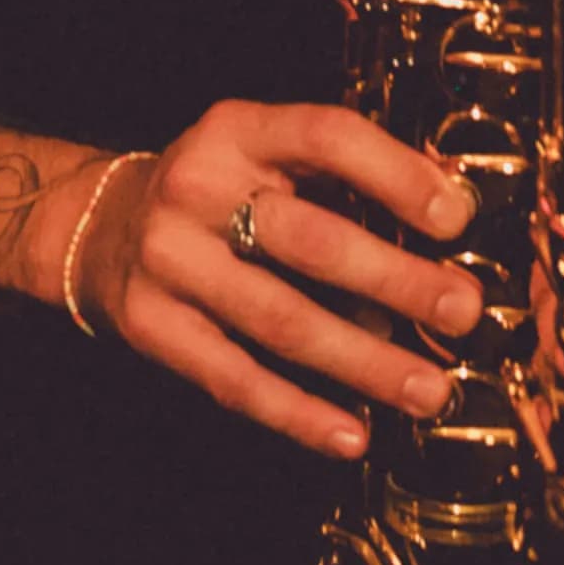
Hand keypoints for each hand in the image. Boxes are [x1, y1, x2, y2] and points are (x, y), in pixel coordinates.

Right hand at [55, 100, 482, 457]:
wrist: (99, 226)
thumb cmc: (220, 191)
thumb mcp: (267, 154)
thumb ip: (345, 178)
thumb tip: (450, 221)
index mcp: (237, 130)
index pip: (326, 137)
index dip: (397, 174)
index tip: (457, 217)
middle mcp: (196, 189)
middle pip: (310, 241)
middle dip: (397, 281)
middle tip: (464, 312)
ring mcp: (168, 262)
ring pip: (281, 321)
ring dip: (366, 363)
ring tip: (430, 390)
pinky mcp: (152, 328)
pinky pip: (237, 379)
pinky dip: (300, 413)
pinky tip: (354, 435)